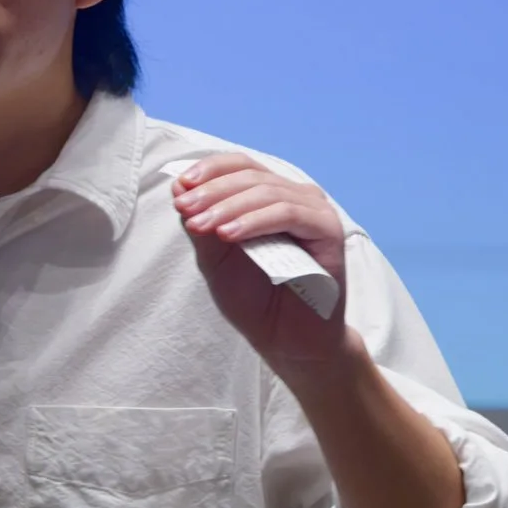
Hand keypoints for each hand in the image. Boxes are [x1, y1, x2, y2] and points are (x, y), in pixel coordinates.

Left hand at [171, 153, 351, 379]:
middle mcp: (296, 197)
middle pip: (251, 176)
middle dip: (212, 192)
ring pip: (267, 193)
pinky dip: (254, 222)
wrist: (286, 340)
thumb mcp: (216, 258)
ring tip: (201, 225)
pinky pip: (288, 215)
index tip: (180, 189)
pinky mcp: (328, 231)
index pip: (241, 166)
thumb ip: (202, 223)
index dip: (210, 171)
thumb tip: (180, 185)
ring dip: (228, 207)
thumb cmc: (255, 300)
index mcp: (271, 197)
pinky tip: (228, 235)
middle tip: (185, 208)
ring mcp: (314, 212)